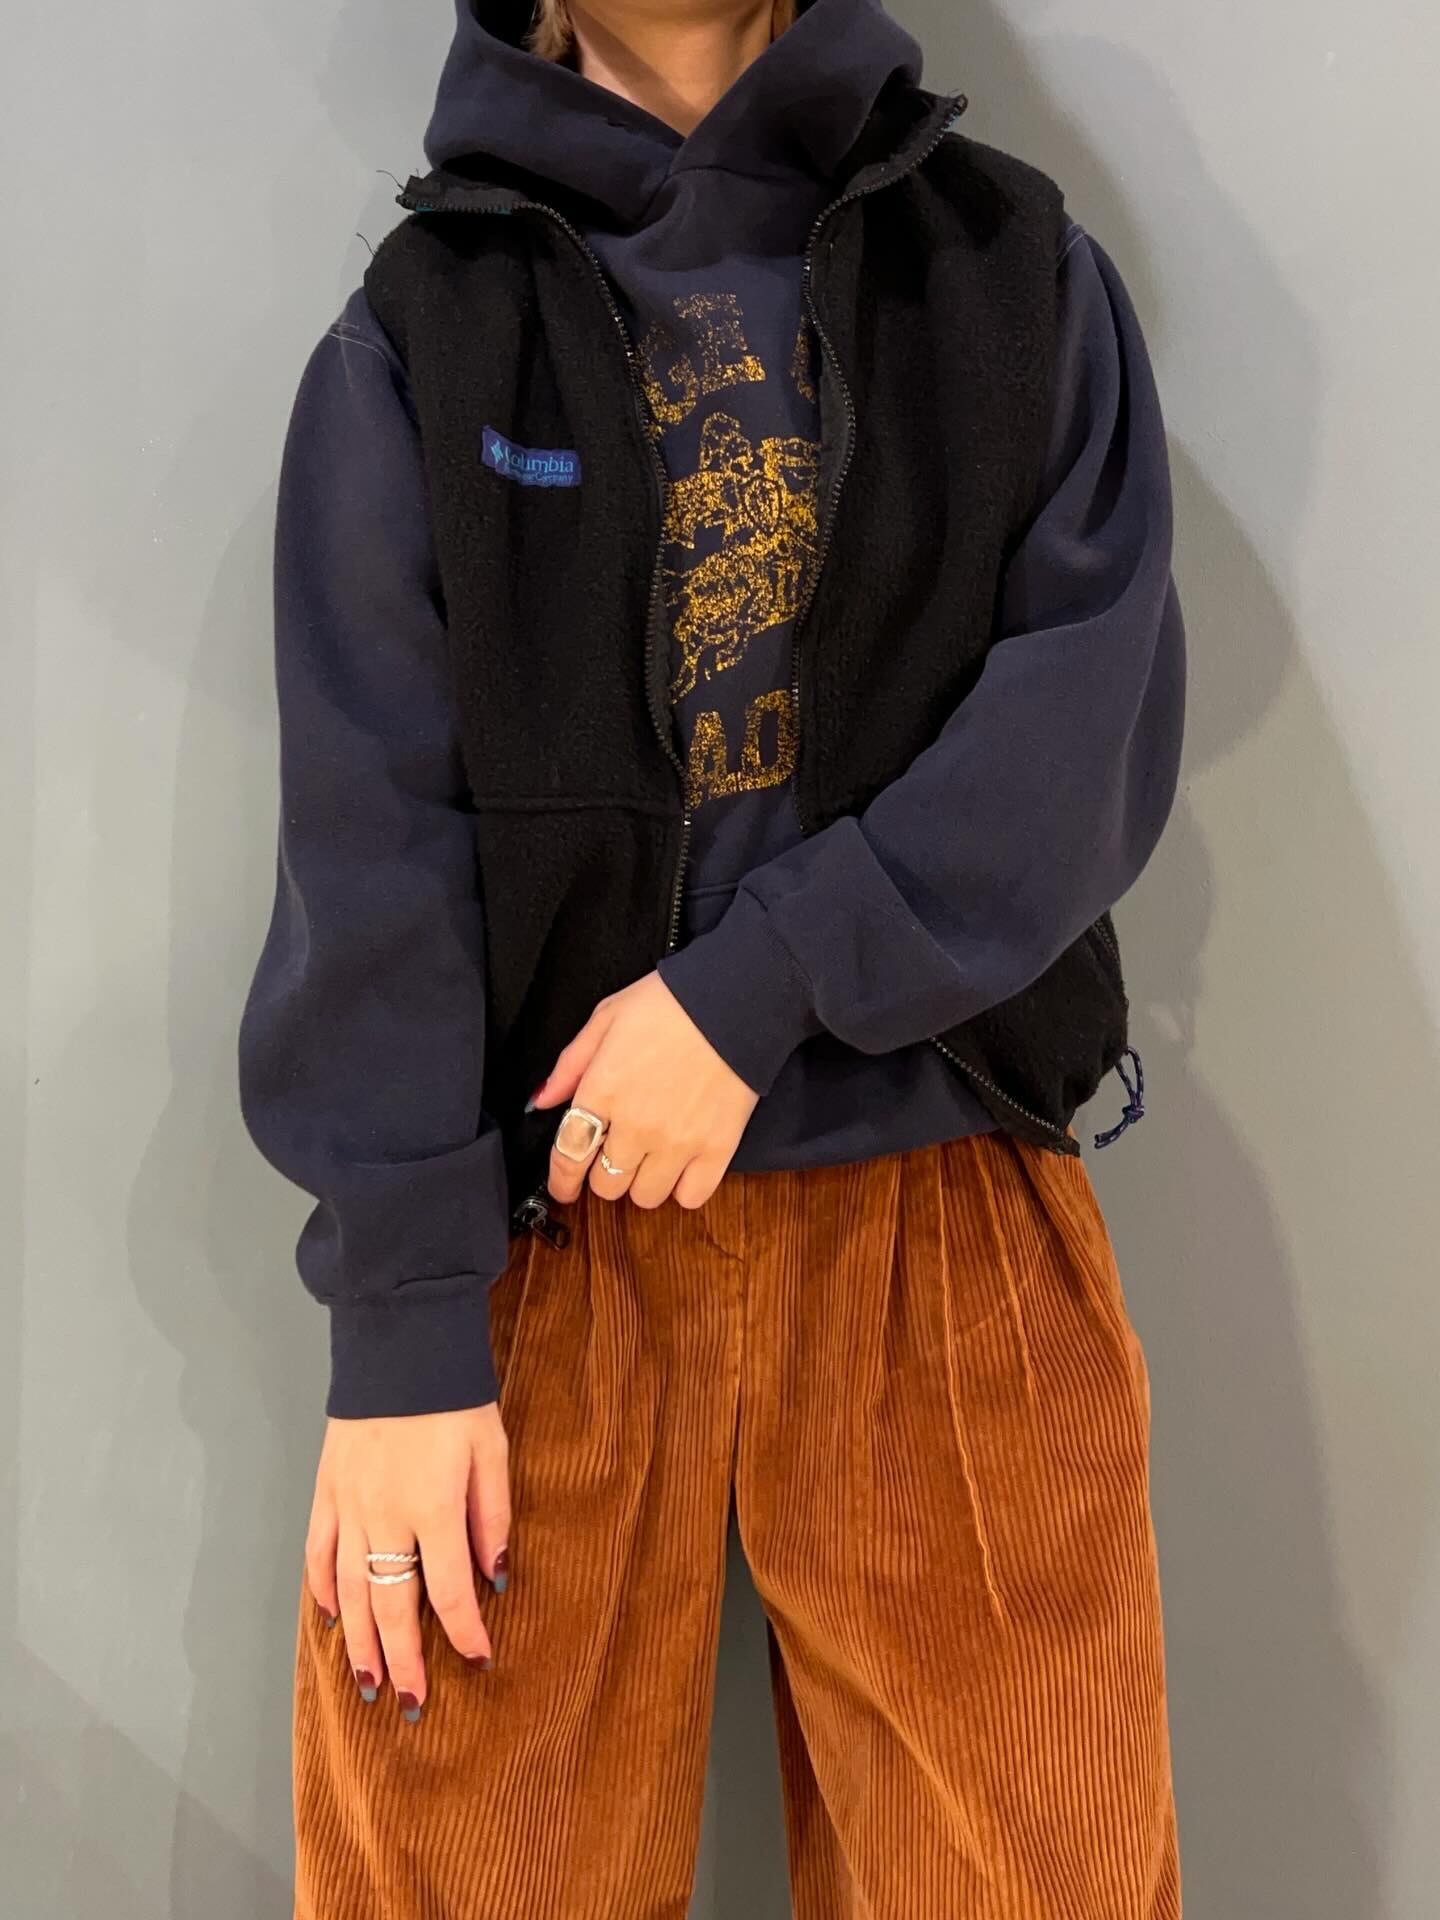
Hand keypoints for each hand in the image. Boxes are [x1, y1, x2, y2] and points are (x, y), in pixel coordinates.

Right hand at [306, 1403, 510, 1719]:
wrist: (398, 1345)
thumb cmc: (454, 1397)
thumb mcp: (491, 1450)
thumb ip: (493, 1516)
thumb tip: (497, 1575)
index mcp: (433, 1508)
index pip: (450, 1590)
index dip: (464, 1632)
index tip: (477, 1660)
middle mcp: (385, 1517)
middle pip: (392, 1606)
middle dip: (404, 1660)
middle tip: (412, 1703)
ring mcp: (348, 1507)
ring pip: (350, 1592)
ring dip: (359, 1641)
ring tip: (369, 1682)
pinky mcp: (325, 1491)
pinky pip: (319, 1553)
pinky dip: (324, 1589)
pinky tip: (333, 1617)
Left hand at [532, 971, 758, 1209]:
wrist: (735, 1001)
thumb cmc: (672, 1003)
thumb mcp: (607, 1017)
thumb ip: (571, 1063)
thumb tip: (544, 1099)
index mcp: (603, 1091)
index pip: (568, 1156)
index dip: (562, 1180)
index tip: (565, 1186)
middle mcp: (636, 1124)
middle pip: (606, 1185)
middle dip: (605, 1173)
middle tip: (618, 1154)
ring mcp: (678, 1141)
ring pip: (646, 1197)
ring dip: (643, 1183)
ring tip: (653, 1158)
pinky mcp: (717, 1148)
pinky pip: (691, 1196)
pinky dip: (684, 1188)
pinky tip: (684, 1167)